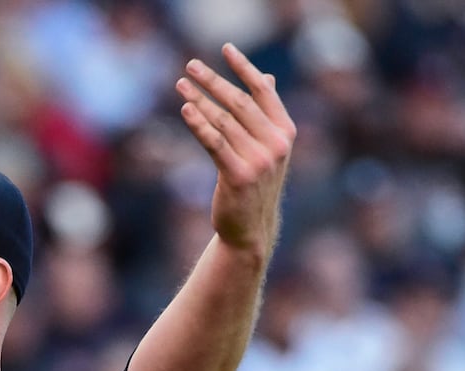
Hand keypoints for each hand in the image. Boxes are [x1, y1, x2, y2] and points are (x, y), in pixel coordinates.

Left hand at [176, 44, 295, 260]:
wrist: (250, 227)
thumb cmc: (255, 183)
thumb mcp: (267, 147)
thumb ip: (265, 114)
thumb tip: (266, 78)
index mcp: (285, 131)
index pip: (263, 91)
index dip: (244, 67)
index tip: (225, 48)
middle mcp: (276, 144)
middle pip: (240, 102)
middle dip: (213, 80)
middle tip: (190, 64)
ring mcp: (259, 160)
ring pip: (223, 121)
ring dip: (199, 100)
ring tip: (180, 85)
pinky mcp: (238, 175)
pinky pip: (215, 143)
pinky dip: (199, 124)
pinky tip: (186, 110)